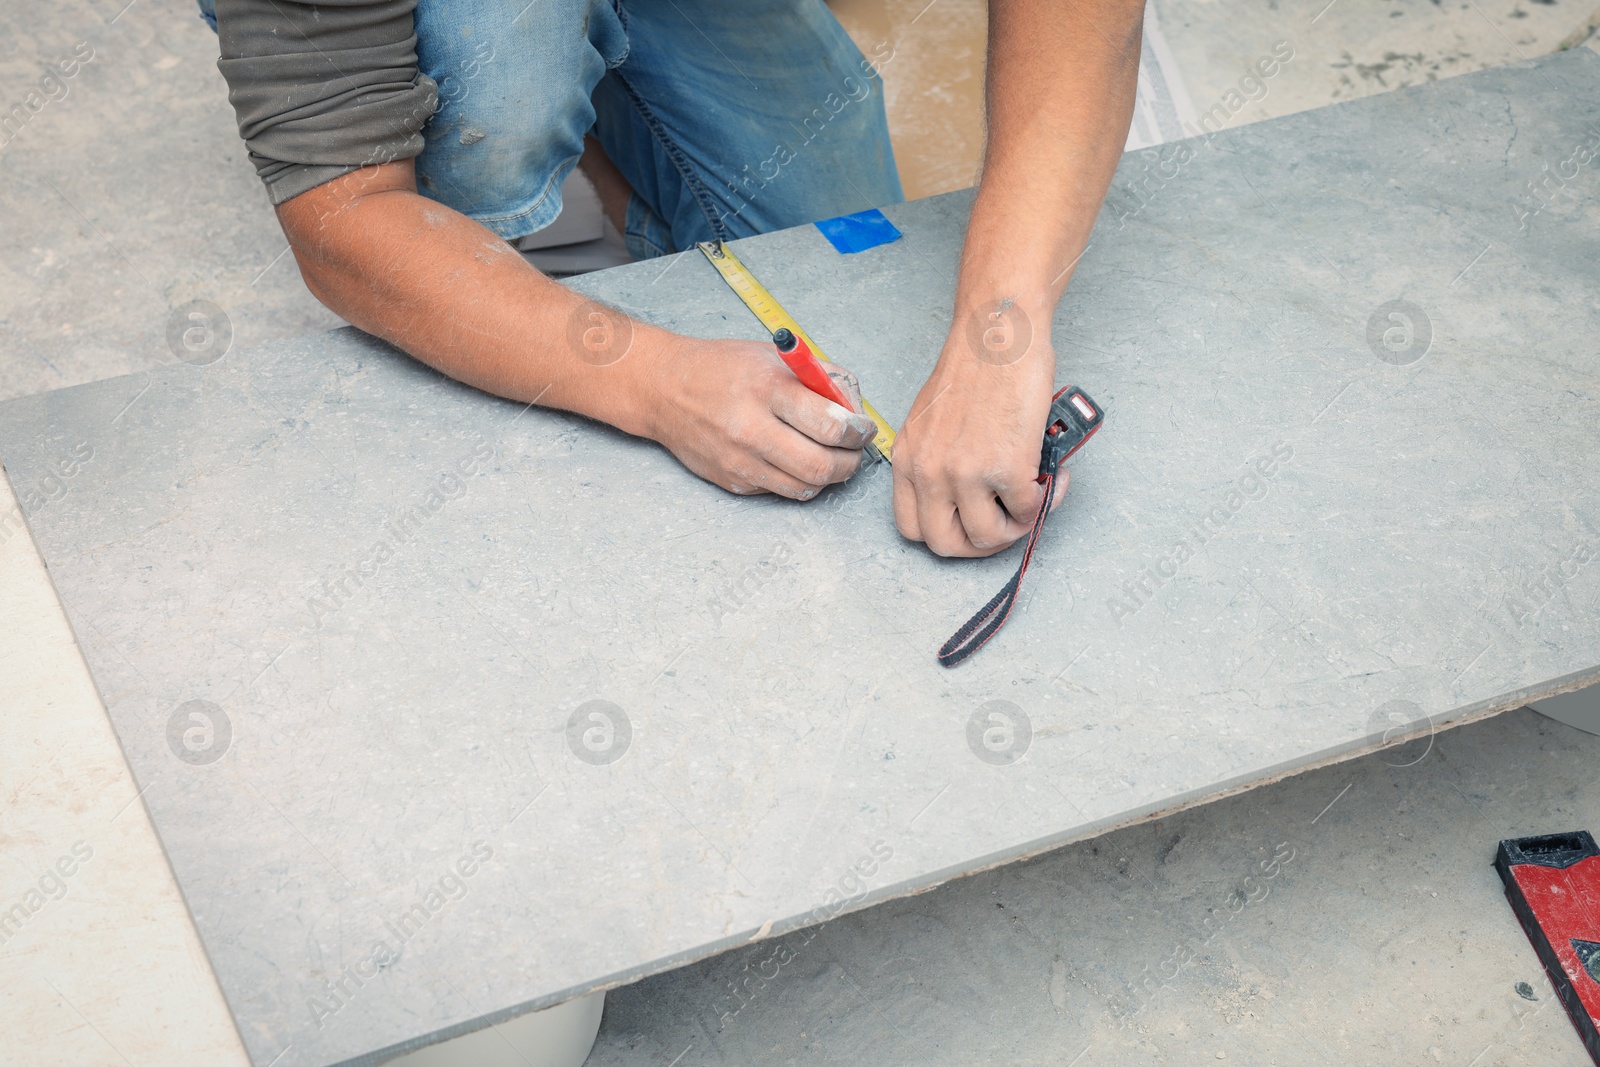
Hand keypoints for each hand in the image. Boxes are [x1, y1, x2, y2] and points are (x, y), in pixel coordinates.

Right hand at [642, 335, 877, 498]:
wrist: (664, 389)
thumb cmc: (722, 368)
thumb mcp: (775, 356)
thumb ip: (821, 378)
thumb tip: (856, 408)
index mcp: (768, 389)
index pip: (831, 425)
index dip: (859, 432)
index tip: (864, 429)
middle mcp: (752, 428)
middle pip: (822, 466)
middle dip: (850, 462)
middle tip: (854, 451)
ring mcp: (740, 461)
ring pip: (805, 487)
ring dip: (828, 476)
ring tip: (830, 457)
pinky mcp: (732, 481)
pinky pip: (780, 491)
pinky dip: (797, 480)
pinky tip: (794, 459)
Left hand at [892, 316, 1069, 555]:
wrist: (998, 337)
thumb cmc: (973, 368)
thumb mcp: (931, 422)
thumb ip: (937, 460)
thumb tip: (969, 495)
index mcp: (907, 460)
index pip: (911, 528)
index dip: (946, 534)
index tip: (969, 524)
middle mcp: (929, 472)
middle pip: (945, 544)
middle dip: (980, 544)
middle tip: (1005, 524)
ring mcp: (965, 474)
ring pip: (988, 538)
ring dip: (1016, 526)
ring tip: (1033, 499)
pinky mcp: (1006, 468)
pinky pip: (1026, 511)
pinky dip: (1045, 500)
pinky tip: (1053, 478)